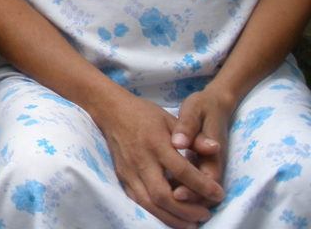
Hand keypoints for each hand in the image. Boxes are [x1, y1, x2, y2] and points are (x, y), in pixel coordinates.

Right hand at [93, 92, 223, 228]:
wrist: (110, 111)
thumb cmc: (144, 114)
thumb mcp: (171, 118)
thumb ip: (193, 137)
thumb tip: (215, 149)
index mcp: (155, 143)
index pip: (181, 170)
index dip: (202, 185)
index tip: (219, 193)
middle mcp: (141, 160)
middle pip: (162, 195)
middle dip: (186, 210)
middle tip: (205, 214)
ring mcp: (129, 172)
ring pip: (149, 204)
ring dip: (172, 218)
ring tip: (191, 223)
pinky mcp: (122, 178)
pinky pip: (139, 201)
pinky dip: (156, 213)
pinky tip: (171, 216)